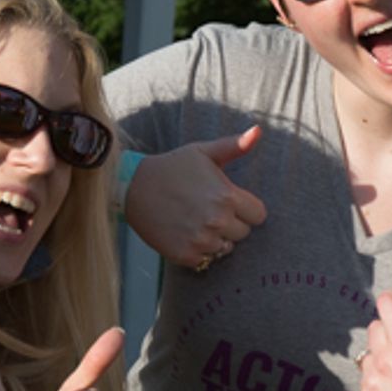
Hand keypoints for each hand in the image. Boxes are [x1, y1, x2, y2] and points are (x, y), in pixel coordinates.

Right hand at [124, 125, 266, 268]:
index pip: (258, 215)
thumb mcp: (203, 152)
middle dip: (231, 223)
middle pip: (243, 233)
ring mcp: (201, 240)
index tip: (230, 202)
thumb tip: (258, 130)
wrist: (133, 187)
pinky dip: (198, 250)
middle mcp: (217, 221)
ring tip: (195, 221)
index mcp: (227, 196)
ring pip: (225, 248)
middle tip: (208, 210)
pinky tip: (185, 232)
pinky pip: (205, 260)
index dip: (246, 209)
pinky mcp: (185, 255)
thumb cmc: (172, 167)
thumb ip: (235, 146)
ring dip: (215, 238)